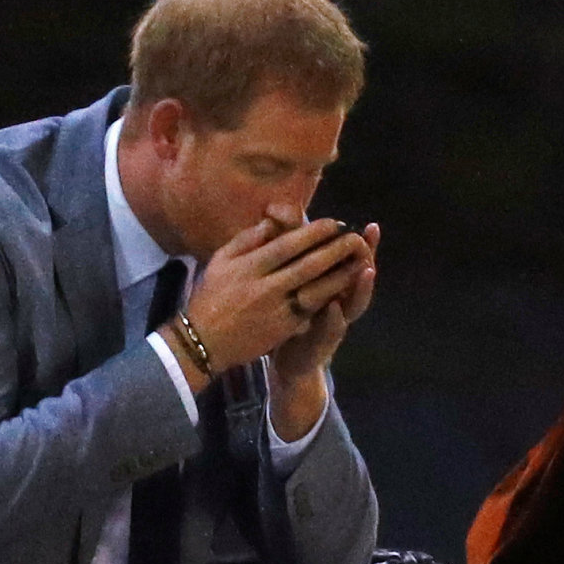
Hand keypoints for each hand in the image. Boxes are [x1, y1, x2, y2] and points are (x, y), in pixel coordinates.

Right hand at [174, 214, 373, 380]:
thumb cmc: (210, 296)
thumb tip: (272, 222)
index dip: (314, 232)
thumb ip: (247, 239)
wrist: (203, 340)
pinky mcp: (284, 328)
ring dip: (341, 274)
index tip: (334, 223)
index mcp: (249, 266)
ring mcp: (277, 309)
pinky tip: (346, 288)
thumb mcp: (220, 261)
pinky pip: (312, 309)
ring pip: (316, 288)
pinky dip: (330, 297)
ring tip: (360, 261)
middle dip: (336, 250)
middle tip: (356, 238)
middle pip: (308, 264)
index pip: (288, 244)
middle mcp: (265, 285)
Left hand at [269, 218, 377, 387]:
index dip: (364, 244)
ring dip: (360, 288)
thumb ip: (288, 249)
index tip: (372, 225)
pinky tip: (333, 307)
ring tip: (367, 271)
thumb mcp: (289, 279)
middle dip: (368, 258)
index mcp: (333, 283)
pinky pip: (330, 331)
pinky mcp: (321, 344)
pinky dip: (333, 319)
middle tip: (370, 240)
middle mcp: (341, 301)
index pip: (351, 259)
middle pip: (360, 278)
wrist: (284, 358)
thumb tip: (273, 209)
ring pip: (353, 305)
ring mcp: (335, 324)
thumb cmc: (288, 312)